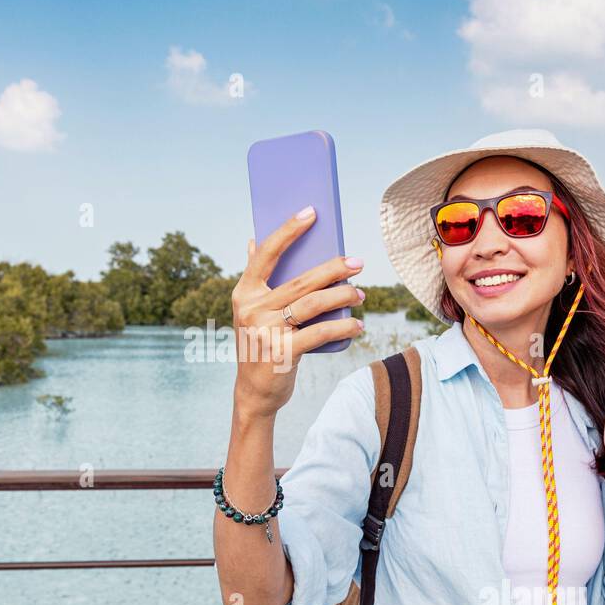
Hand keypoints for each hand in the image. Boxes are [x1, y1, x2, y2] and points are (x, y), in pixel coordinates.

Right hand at [230, 207, 364, 419]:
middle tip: (358, 263)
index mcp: (244, 293)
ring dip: (343, 296)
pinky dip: (343, 327)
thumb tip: (251, 240)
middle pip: (301, 280)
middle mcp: (251, 309)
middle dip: (334, 268)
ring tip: (361, 294)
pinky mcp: (281, 353)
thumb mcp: (251, 311)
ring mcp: (265, 331)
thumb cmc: (259, 344)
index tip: (311, 212)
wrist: (254, 392)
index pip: (266, 253)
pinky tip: (357, 324)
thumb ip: (254, 278)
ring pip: (314, 304)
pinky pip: (320, 332)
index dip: (289, 230)